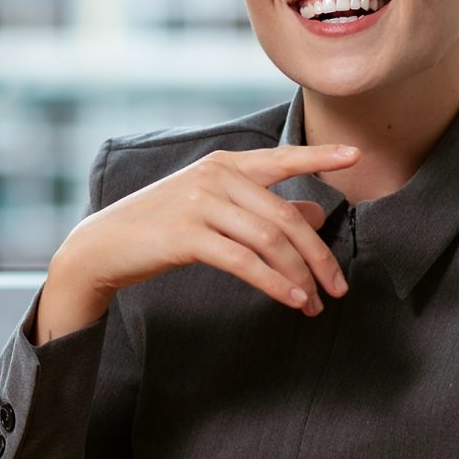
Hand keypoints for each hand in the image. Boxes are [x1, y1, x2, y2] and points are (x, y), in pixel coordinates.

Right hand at [37, 144, 360, 341]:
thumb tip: (316, 216)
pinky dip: (273, 283)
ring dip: (299, 276)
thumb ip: (261, 208)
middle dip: (318, 255)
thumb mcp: (213, 209)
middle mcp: (215, 176)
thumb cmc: (161, 227)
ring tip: (315, 302)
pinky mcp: (187, 235)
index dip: (319, 157)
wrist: (103, 246)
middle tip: (339, 286)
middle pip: (285, 215)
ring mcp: (200, 202)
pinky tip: (291, 299)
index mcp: (224, 163)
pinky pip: (244, 262)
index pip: (281, 158)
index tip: (355, 156)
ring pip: (269, 240)